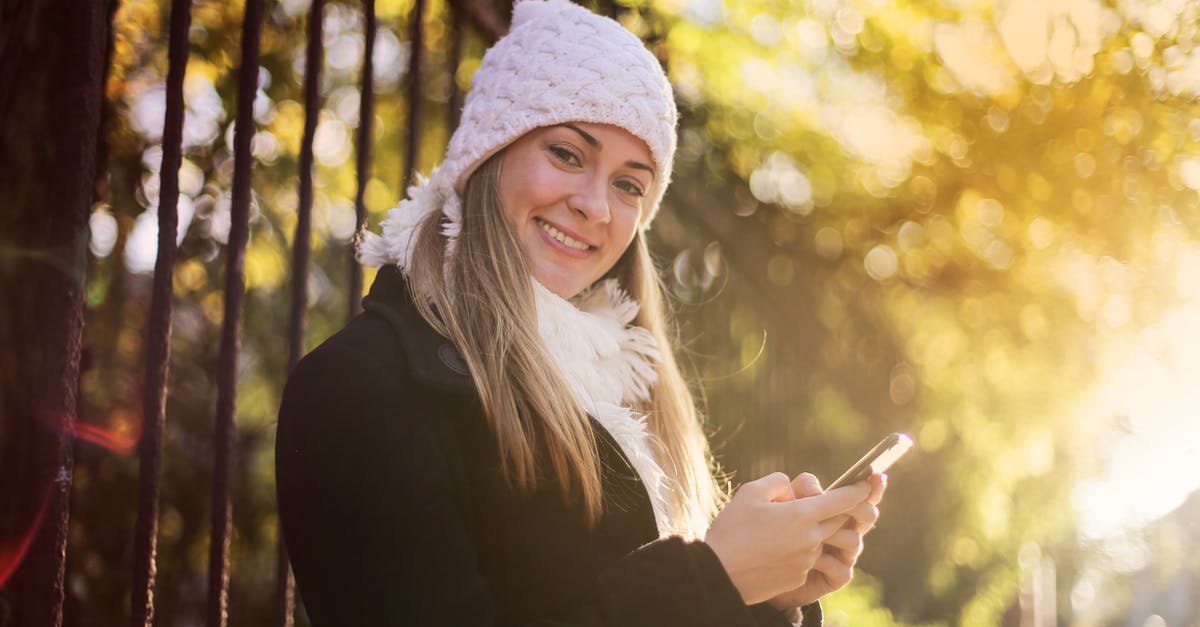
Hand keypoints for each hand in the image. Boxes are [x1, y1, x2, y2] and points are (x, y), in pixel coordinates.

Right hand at [704, 472, 870, 604]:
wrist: (719, 573)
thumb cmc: (731, 530)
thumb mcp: (749, 493)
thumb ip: (778, 483)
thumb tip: (792, 489)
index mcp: (801, 515)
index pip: (842, 500)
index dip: (858, 490)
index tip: (867, 483)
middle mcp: (811, 538)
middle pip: (838, 520)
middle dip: (838, 510)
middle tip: (829, 501)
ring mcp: (806, 561)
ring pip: (820, 540)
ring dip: (813, 531)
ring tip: (784, 528)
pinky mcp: (799, 577)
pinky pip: (807, 559)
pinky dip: (798, 550)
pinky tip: (773, 549)